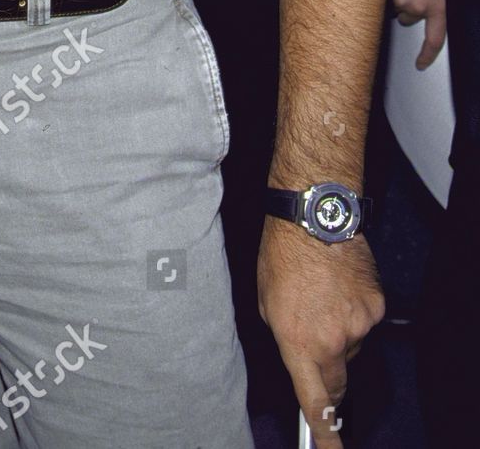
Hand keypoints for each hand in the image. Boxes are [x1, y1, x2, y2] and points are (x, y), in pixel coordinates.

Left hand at [258, 218, 383, 448]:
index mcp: (298, 342)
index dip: (325, 431)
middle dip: (327, 372)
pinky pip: (365, 322)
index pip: (315, 399)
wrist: (315, 216)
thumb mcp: (267, 301)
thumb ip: (285, 337)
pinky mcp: (376, 308)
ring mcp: (358, 325)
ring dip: (338, 331)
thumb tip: (302, 355)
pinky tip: (340, 285)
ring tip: (322, 294)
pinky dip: (354, 310)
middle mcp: (332, 340)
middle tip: (316, 342)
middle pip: (337, 379)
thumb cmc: (282, 253)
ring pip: (351, 346)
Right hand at [393, 0, 445, 68]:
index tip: (421, 64)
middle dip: (407, 8)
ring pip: (394, 7)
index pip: (435, 39)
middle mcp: (421, 7)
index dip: (428, 55)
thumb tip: (424, 10)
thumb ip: (433, 0)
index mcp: (440, 5)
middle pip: (409, 19)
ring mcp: (403, 1)